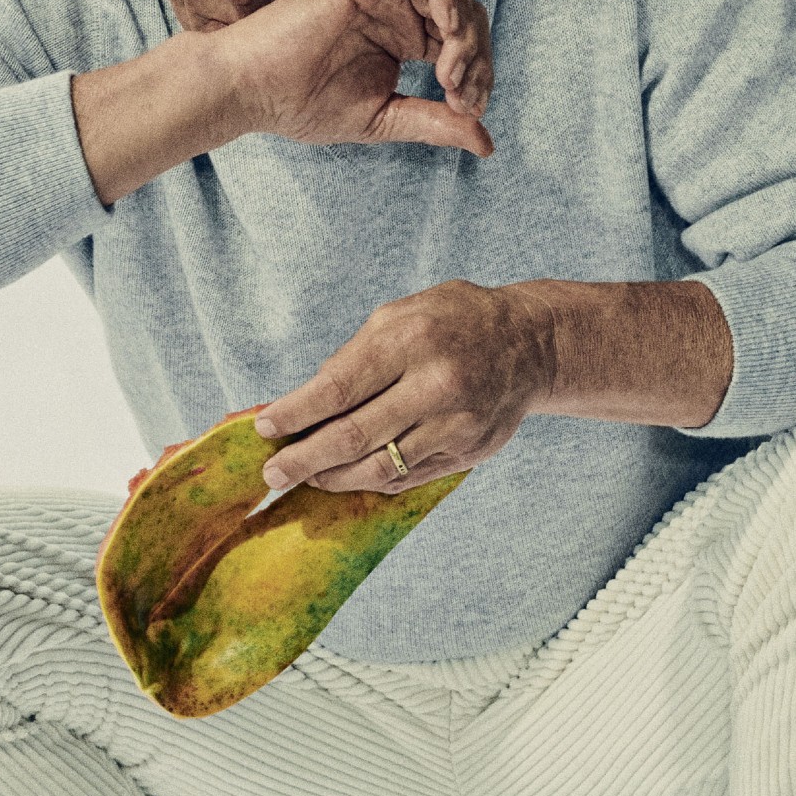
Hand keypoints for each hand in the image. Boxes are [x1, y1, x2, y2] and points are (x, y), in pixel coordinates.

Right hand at [215, 0, 493, 156]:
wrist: (252, 91)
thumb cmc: (303, 104)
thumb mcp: (384, 118)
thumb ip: (434, 122)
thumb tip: (487, 143)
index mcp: (403, 37)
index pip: (463, 41)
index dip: (479, 73)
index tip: (468, 110)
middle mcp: (397, 7)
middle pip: (466, 12)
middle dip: (476, 54)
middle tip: (458, 93)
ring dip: (463, 29)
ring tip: (449, 71)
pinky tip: (443, 31)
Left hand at [252, 280, 554, 494]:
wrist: (531, 344)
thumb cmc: (452, 321)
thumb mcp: (400, 314)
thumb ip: (353, 356)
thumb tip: (305, 403)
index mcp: (411, 340)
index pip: (338, 388)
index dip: (295, 414)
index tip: (264, 428)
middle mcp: (436, 385)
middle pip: (354, 436)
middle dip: (304, 459)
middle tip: (273, 473)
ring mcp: (455, 425)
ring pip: (379, 467)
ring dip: (332, 477)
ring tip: (304, 478)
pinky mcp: (467, 452)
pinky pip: (406, 478)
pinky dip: (368, 481)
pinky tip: (344, 478)